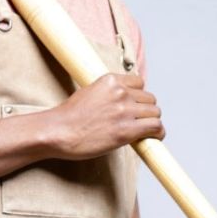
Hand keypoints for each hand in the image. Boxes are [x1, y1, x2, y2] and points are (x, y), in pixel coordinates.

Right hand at [49, 73, 164, 160]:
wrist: (58, 132)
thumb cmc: (69, 117)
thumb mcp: (88, 92)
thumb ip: (107, 93)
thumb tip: (121, 101)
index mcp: (110, 81)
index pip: (139, 83)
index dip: (138, 96)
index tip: (135, 106)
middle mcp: (120, 93)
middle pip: (149, 99)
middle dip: (145, 110)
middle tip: (138, 121)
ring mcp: (124, 111)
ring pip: (155, 112)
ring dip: (152, 122)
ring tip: (146, 130)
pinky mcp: (126, 130)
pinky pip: (155, 127)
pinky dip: (158, 133)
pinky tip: (155, 137)